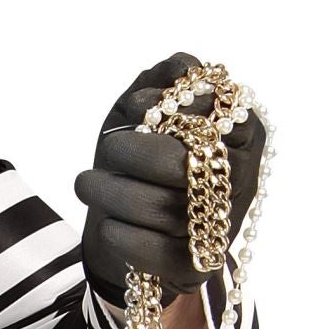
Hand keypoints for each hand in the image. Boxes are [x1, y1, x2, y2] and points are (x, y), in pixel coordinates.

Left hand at [74, 51, 265, 310]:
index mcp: (242, 132)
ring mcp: (224, 222)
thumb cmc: (141, 158)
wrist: (132, 225)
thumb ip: (162, 82)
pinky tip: (108, 224)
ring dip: (111, 193)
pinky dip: (121, 234)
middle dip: (131, 153)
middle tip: (106, 148)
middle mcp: (244, 177)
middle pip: (181, 163)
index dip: (167, 108)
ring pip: (162, 209)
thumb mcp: (144, 113)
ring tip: (85, 183)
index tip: (130, 109)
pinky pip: (155, 250)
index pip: (213, 112)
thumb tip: (181, 66)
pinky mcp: (198, 263)